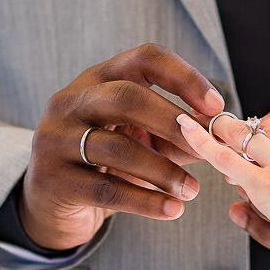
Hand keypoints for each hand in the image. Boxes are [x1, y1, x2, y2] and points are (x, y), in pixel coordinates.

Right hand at [20, 44, 223, 250]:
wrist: (52, 203)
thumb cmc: (103, 163)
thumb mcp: (137, 139)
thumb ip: (173, 134)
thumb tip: (216, 134)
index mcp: (96, 81)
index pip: (143, 59)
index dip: (184, 77)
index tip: (216, 106)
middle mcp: (70, 102)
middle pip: (127, 97)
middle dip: (172, 122)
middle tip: (204, 149)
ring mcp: (56, 140)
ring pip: (117, 149)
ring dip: (164, 171)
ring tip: (192, 190)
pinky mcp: (53, 180)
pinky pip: (107, 190)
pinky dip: (146, 202)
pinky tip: (173, 209)